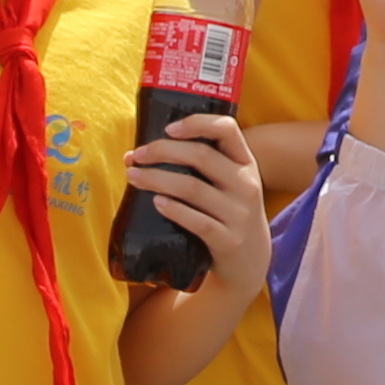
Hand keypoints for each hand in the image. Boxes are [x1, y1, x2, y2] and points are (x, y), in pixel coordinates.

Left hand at [125, 114, 272, 286]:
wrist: (251, 261)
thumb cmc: (229, 214)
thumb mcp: (230, 185)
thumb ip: (204, 166)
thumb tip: (143, 152)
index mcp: (245, 163)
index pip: (227, 129)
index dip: (196, 123)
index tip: (168, 128)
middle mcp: (246, 184)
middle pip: (201, 156)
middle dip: (162, 151)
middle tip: (136, 156)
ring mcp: (239, 214)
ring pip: (192, 188)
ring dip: (157, 179)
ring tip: (134, 177)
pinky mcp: (228, 241)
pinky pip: (197, 221)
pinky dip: (173, 210)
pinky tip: (156, 203)